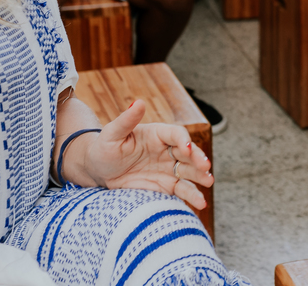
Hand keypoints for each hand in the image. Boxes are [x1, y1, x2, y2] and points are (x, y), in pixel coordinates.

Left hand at [78, 101, 213, 209]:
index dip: (183, 140)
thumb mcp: (111, 134)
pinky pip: (182, 190)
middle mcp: (166, 150)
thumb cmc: (104, 149)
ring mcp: (168, 169)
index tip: (187, 149)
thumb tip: (138, 102)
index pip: (176, 134)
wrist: (98, 172)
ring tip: (209, 183)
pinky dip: (192, 195)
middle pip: (188, 152)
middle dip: (198, 159)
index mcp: (157, 134)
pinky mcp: (165, 186)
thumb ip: (126, 120)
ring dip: (201, 176)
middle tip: (206, 167)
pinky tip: (200, 203)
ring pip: (189, 171)